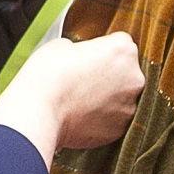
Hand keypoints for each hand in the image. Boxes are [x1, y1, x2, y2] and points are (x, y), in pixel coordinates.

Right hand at [0, 32, 144, 160]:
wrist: (39, 112)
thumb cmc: (47, 76)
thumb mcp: (63, 45)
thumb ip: (84, 49)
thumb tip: (85, 59)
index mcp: (123, 50)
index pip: (121, 44)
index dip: (101, 50)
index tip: (89, 58)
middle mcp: (134, 78)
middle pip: (126, 72)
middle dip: (109, 75)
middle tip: (82, 79)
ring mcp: (128, 107)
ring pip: (120, 98)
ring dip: (106, 98)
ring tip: (78, 99)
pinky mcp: (119, 130)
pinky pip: (112, 120)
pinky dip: (100, 118)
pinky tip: (79, 114)